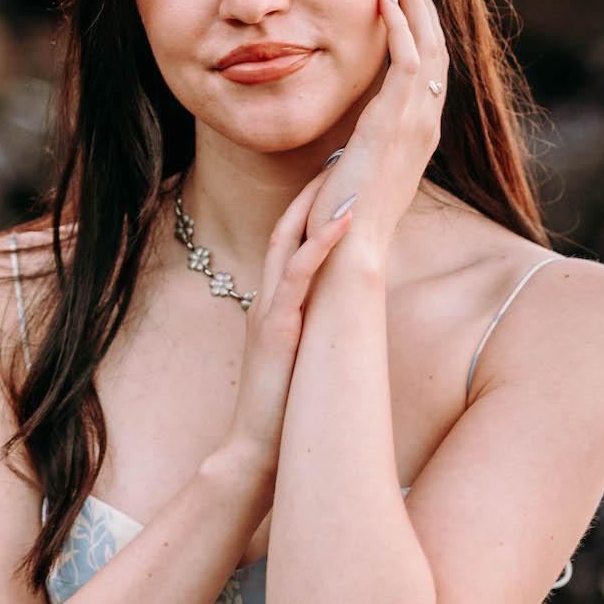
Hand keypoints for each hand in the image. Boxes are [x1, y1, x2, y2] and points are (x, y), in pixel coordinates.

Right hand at [220, 159, 353, 481]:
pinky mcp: (277, 327)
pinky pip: (299, 275)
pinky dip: (320, 243)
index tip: (339, 173)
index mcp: (275, 303)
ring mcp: (270, 310)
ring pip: (290, 241)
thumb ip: (309, 327)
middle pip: (288, 226)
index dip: (312, 204)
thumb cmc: (281, 410)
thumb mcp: (300, 355)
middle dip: (314, 187)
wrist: (256, 452)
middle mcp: (268, 298)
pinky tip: (345, 219)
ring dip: (317, 202)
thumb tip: (333, 313)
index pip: (292, 240)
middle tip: (343, 151)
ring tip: (347, 169)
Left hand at [303, 0, 449, 265]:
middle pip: (435, 43)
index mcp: (416, 132)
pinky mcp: (398, 124)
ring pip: (427, 43)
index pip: (426, 63)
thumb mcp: (352, 171)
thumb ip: (357, 148)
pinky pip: (407, 61)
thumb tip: (344, 142)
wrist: (347, 253)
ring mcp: (417, 123)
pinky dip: (399, 24)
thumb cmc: (341, 221)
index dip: (419, 20)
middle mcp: (425, 123)